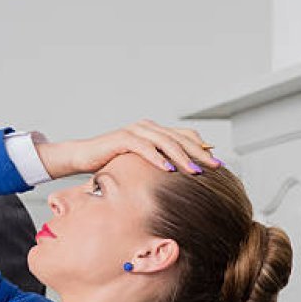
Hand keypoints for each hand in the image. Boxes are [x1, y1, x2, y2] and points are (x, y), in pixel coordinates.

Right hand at [38, 119, 221, 178]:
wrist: (82, 157)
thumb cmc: (110, 163)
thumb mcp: (139, 164)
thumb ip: (158, 164)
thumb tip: (181, 174)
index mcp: (154, 131)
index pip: (185, 136)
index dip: (202, 148)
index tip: (217, 164)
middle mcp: (147, 127)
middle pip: (180, 139)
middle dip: (199, 154)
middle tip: (214, 167)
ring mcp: (135, 131)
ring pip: (165, 142)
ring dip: (182, 158)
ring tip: (195, 171)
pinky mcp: (123, 138)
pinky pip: (144, 148)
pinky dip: (157, 158)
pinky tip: (168, 169)